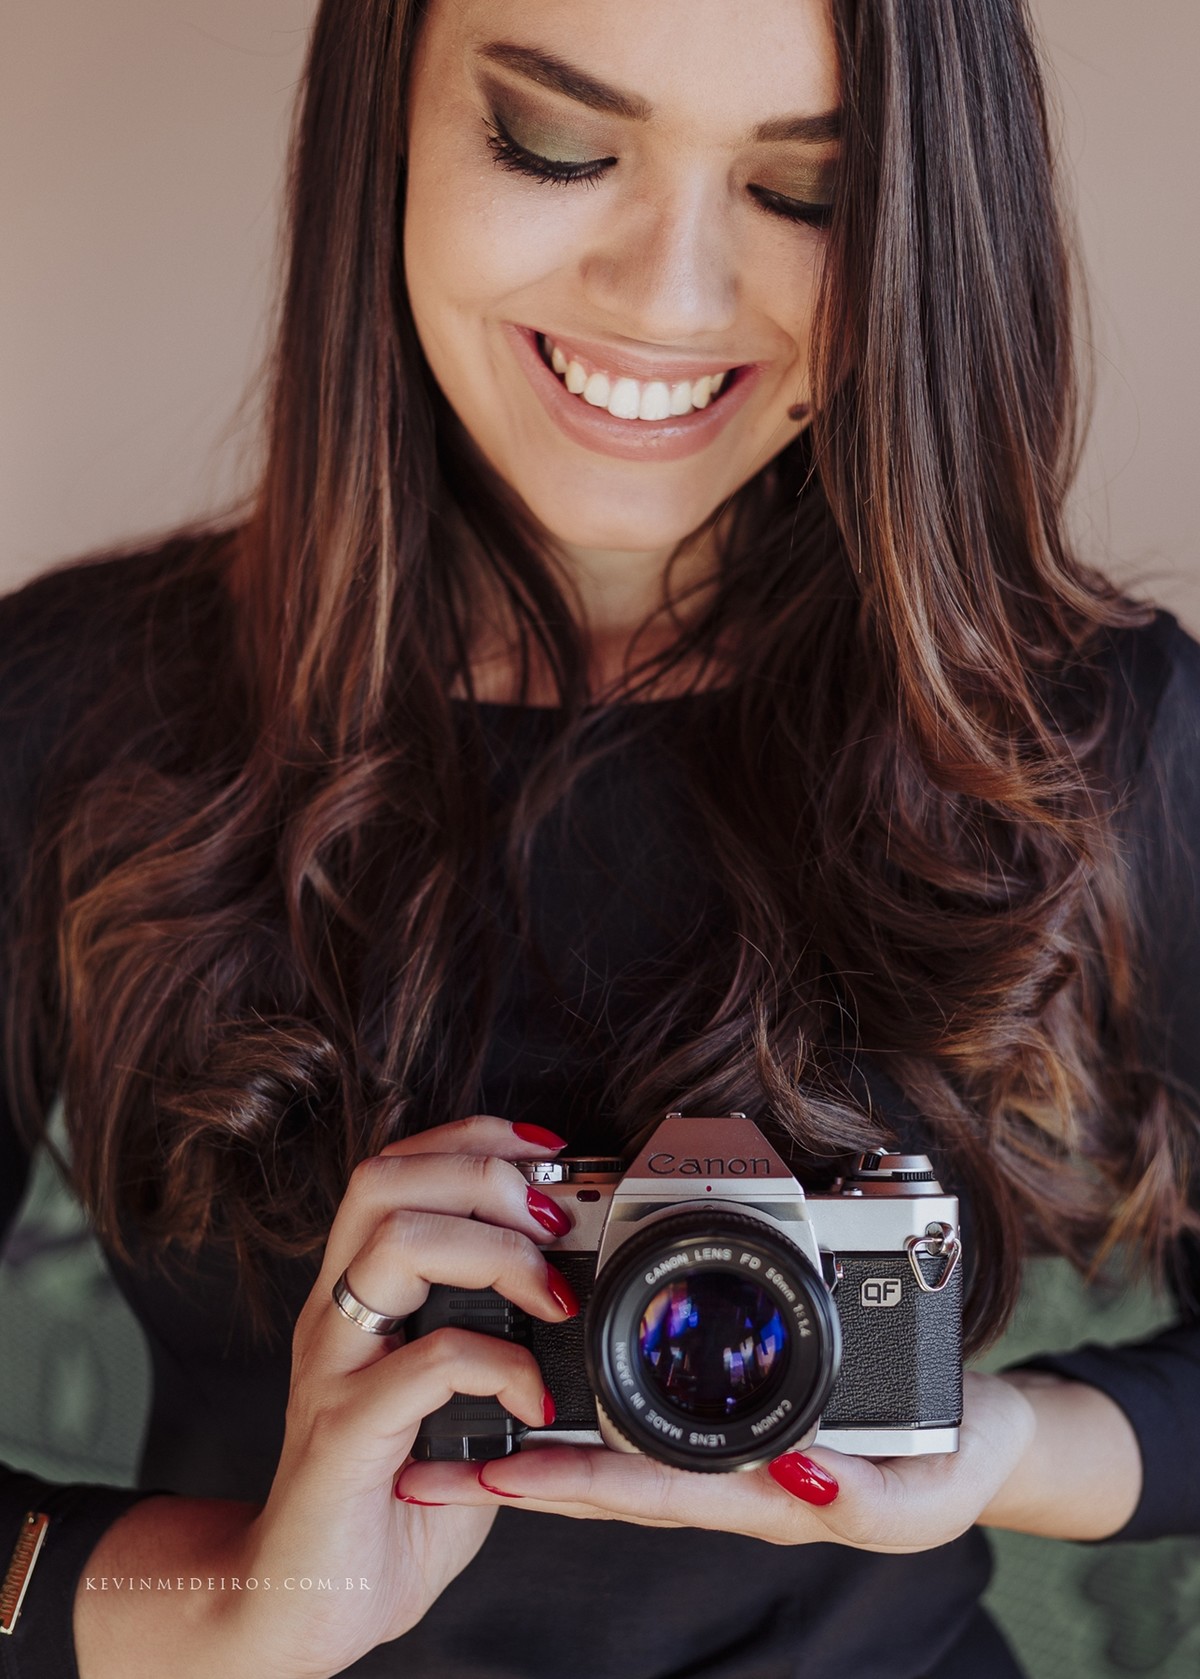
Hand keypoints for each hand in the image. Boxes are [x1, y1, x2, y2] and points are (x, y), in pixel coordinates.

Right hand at [219, 1114, 580, 1678]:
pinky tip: (535, 1400)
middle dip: (481, 1176)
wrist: (309, 1600)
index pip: (397, 1167)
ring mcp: (334, 1369)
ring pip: (396, 1244)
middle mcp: (336, 1315)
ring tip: (551, 1295)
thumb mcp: (451, 1396)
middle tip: (552, 1222)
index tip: (548, 1152)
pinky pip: (428, 1362)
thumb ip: (492, 1335)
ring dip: (493, 1252)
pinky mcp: (345, 1433)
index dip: (471, 1138)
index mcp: (358, 1293)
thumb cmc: (394, 1495)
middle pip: (385, 1180)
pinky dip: (500, 1363)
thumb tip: (582, 1283)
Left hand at [391, 1370, 1036, 1553]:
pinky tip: (549, 1399)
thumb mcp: (928, 1490)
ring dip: (542, 1449)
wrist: (989, 1439)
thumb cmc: (959, 1460)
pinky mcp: (740, 1425)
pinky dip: (596, 1422)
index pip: (650, 1490)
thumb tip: (796, 1479)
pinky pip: (655, 1426)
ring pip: (620, 1455)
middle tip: (428, 1463)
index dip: (571, 1482)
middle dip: (522, 1474)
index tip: (496, 1468)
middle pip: (608, 1478)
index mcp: (763, 1497)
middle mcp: (730, 1482)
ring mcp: (730, 1459)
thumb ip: (866, 1495)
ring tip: (458, 1435)